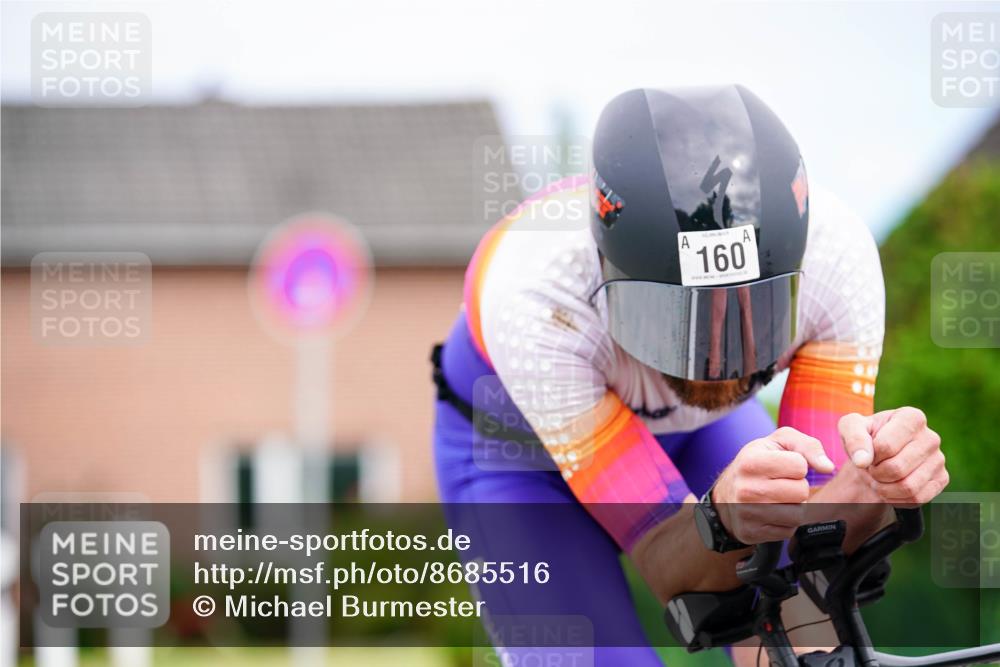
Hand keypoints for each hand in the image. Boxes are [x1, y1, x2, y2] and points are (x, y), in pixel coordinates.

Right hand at [713, 427, 835, 543]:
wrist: (725, 496)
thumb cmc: (757, 463)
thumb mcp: (778, 442)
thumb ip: (807, 445)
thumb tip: (828, 467)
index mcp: (751, 462)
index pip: (800, 466)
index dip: (798, 465)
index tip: (783, 466)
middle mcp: (746, 488)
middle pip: (801, 492)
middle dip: (798, 487)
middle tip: (781, 484)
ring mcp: (746, 513)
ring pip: (797, 514)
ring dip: (795, 507)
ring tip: (778, 499)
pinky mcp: (751, 532)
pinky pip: (788, 531)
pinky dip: (786, 523)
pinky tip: (771, 513)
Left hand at [838, 407, 948, 505]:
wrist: (878, 455)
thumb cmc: (865, 437)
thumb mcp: (851, 427)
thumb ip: (853, 437)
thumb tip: (862, 460)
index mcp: (911, 417)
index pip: (885, 447)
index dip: (869, 455)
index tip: (868, 452)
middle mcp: (931, 437)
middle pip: (896, 468)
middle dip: (875, 473)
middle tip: (872, 467)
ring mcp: (939, 459)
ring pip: (908, 487)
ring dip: (884, 488)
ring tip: (879, 478)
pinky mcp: (942, 479)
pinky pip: (917, 498)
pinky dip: (896, 498)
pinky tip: (890, 487)